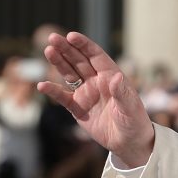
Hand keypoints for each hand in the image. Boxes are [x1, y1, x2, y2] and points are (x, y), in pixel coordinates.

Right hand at [36, 32, 153, 166]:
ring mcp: (86, 93)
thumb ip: (122, 93)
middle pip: (79, 61)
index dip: (84, 45)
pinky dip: (53, 91)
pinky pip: (63, 97)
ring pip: (69, 74)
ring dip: (58, 63)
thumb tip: (116, 77)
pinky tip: (42, 85)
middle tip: (53, 37)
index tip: (71, 36)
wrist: (129, 142)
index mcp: (111, 76)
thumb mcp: (130, 107)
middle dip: (67, 49)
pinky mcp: (78, 108)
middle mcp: (97, 81)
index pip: (96, 56)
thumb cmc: (134, 121)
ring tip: (48, 51)